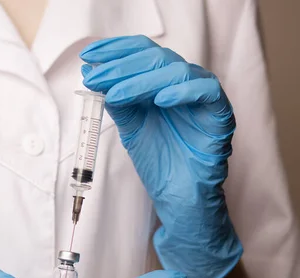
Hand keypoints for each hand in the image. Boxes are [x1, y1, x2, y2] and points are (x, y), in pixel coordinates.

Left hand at [80, 35, 242, 277]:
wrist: (178, 196)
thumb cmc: (159, 161)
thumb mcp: (130, 126)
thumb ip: (117, 102)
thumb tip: (94, 75)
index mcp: (162, 83)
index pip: (141, 52)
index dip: (114, 51)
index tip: (87, 57)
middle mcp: (182, 84)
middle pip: (155, 58)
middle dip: (120, 66)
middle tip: (94, 76)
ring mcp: (202, 98)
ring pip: (177, 71)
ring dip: (141, 80)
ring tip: (115, 94)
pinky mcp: (220, 115)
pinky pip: (208, 92)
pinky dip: (183, 91)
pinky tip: (159, 100)